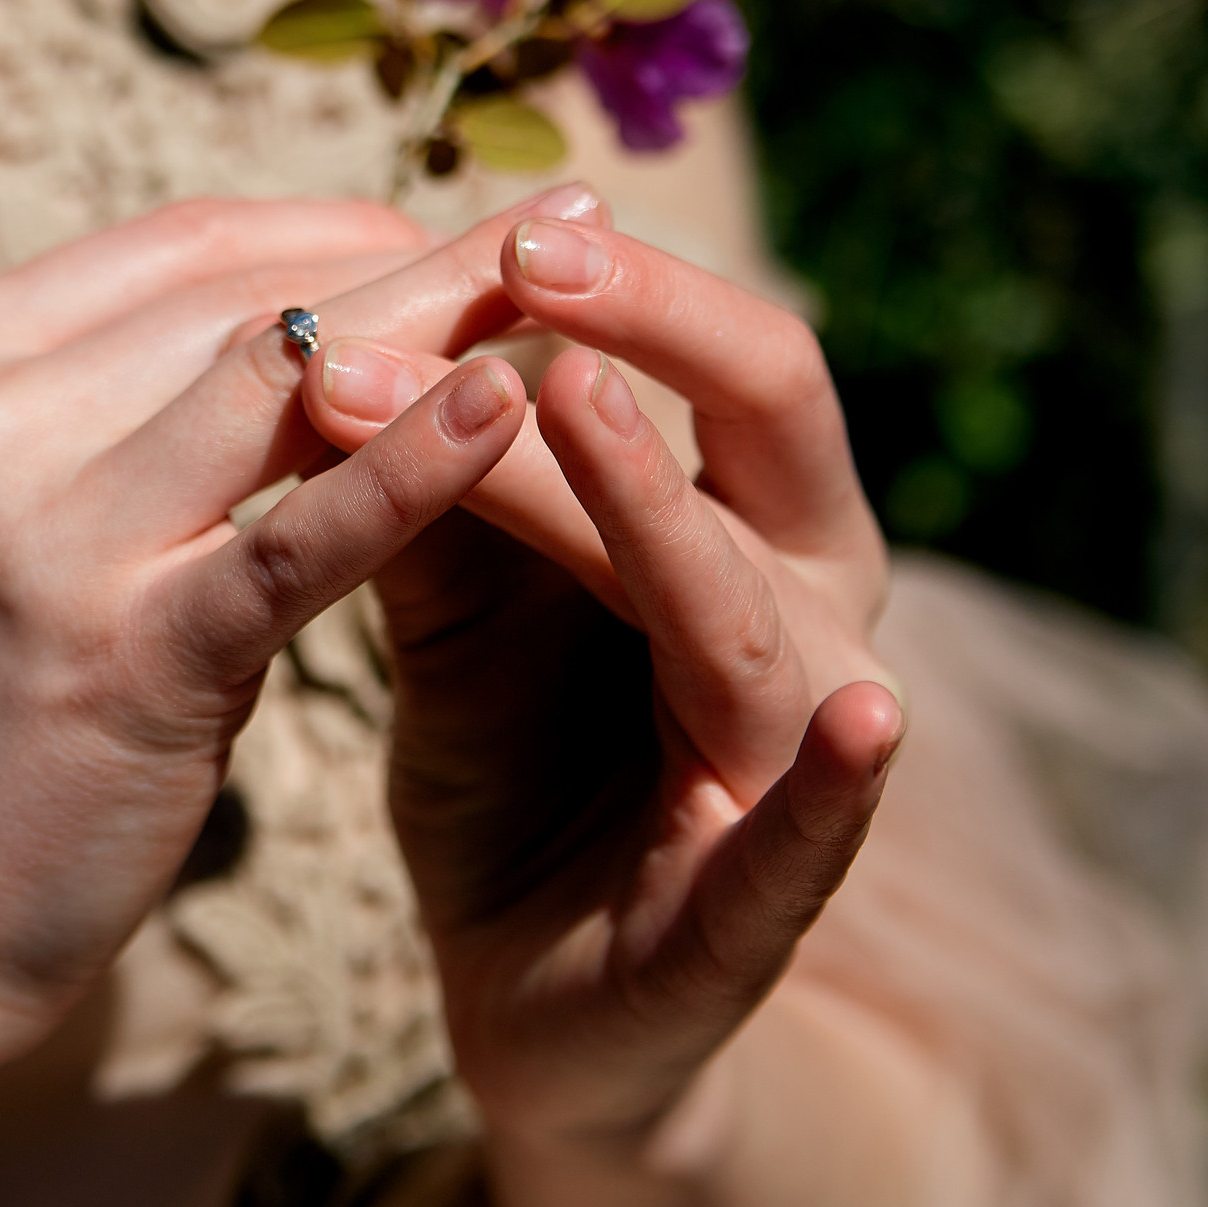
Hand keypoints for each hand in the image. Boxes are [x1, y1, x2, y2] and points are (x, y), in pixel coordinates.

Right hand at [0, 191, 604, 1088]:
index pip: (178, 244)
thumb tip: (303, 344)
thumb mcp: (4, 534)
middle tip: (576, 226)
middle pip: (243, 290)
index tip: (466, 228)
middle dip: (424, 253)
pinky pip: (294, 536)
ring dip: (450, 325)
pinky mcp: (119, 655)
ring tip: (595, 296)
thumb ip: (114, 428)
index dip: (342, 223)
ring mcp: (37, 533)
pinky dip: (412, 464)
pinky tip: (513, 411)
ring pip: (283, 381)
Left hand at [296, 215, 903, 1147]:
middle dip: (652, 334)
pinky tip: (865, 721)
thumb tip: (342, 333)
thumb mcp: (458, 613)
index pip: (708, 359)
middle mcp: (800, 609)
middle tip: (526, 259)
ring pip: (741, 612)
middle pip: (766, 426)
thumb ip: (431, 497)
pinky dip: (838, 787)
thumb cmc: (511, 764)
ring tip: (570, 402)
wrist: (521, 987)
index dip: (614, 285)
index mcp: (741, 521)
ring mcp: (791, 754)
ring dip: (649, 512)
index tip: (490, 219)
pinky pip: (811, 839)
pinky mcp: (761, 907)